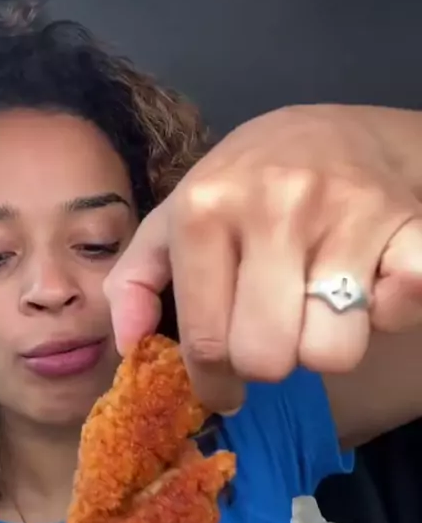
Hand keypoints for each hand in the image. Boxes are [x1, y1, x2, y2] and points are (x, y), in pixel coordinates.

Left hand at [104, 104, 421, 411]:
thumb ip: (137, 277)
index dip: (214, 384)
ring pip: (334, 352)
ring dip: (324, 344)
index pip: (208, 342)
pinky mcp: (408, 223)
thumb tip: (129, 345)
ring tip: (315, 306)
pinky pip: (403, 306)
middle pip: (269, 359)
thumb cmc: (247, 184)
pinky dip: (392, 312)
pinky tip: (371, 286)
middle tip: (271, 333)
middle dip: (267, 363)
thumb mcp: (178, 216)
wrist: (336, 131)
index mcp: (206, 209)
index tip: (223, 390)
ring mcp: (348, 213)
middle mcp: (277, 207)